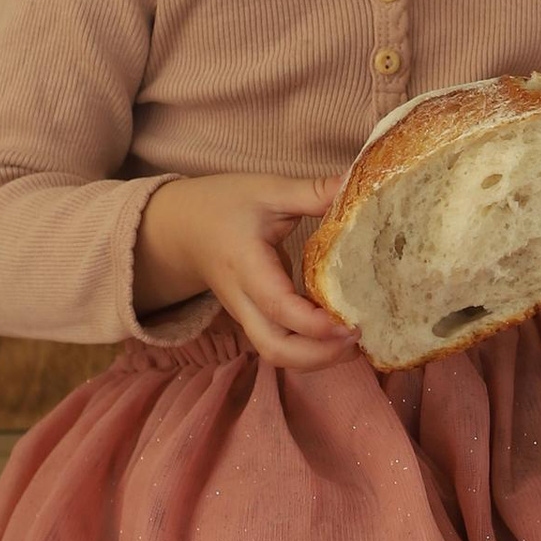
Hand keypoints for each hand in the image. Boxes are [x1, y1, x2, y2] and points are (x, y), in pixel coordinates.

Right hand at [134, 172, 356, 373]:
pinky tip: (340, 335)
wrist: (182, 228)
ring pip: (277, 354)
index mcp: (246, 265)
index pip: (277, 306)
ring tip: (355, 342)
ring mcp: (247, 315)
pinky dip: (311, 350)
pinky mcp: (255, 319)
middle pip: (275, 348)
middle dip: (319, 355)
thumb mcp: (267, 190)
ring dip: (317, 359)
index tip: (350, 323)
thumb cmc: (224, 206)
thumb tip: (358, 182)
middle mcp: (243, 300)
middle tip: (358, 336)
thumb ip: (313, 192)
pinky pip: (281, 345)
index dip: (314, 323)